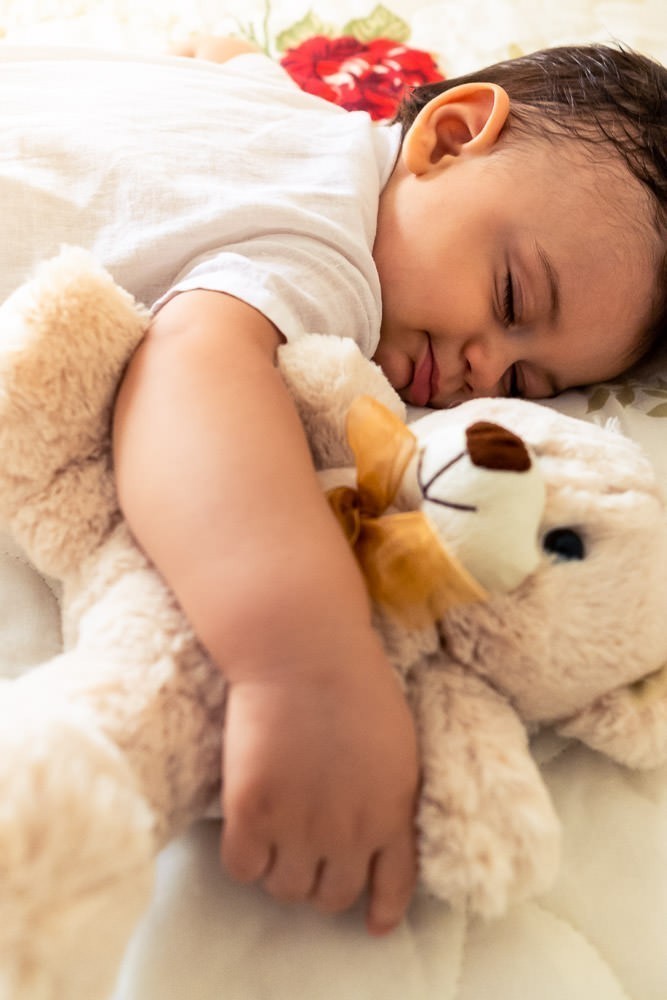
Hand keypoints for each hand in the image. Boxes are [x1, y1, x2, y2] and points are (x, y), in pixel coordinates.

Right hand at [220, 628, 418, 934]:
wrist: (304, 652)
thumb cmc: (355, 681)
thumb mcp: (398, 744)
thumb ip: (391, 795)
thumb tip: (378, 827)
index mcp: (392, 812)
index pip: (393, 886)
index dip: (381, 910)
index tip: (374, 922)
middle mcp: (348, 831)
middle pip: (331, 896)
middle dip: (320, 883)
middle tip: (307, 858)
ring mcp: (299, 825)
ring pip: (286, 889)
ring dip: (281, 872)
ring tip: (275, 840)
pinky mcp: (251, 811)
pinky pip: (243, 867)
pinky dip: (244, 858)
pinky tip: (246, 832)